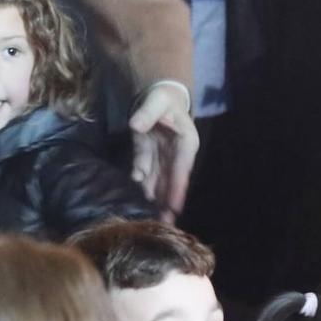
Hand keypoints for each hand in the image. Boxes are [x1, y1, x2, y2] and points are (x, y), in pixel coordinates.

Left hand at [129, 82, 198, 217]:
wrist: (157, 96)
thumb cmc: (163, 98)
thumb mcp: (157, 100)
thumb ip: (147, 111)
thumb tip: (136, 125)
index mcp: (186, 142)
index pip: (181, 168)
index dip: (177, 187)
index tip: (175, 206)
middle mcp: (176, 154)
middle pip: (172, 181)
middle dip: (168, 202)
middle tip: (165, 224)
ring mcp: (162, 156)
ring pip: (159, 181)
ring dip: (155, 198)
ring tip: (153, 218)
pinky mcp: (149, 155)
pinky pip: (144, 170)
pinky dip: (140, 180)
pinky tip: (135, 192)